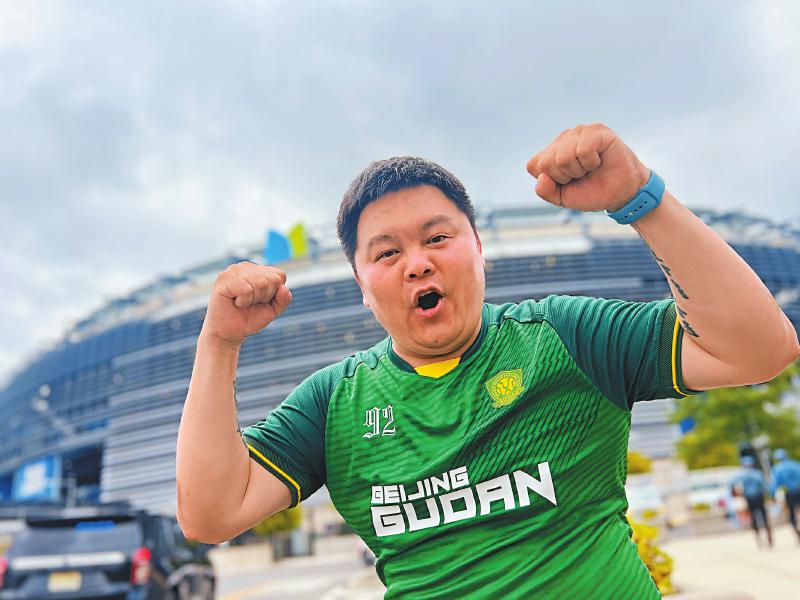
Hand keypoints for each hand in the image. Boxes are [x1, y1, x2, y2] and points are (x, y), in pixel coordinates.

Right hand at [200, 262, 291, 347]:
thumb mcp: (273, 310)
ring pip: (260, 283)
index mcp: (258, 270)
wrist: (229, 332)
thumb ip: (283, 299)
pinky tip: (235, 302)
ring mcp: (234, 270)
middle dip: (264, 297)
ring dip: (253, 299)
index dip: (273, 294)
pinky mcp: (223, 278)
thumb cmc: (249, 318)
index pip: (279, 276)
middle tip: (250, 303)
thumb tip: (284, 287)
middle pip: (271, 279)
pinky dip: (243, 301)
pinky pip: (246, 289)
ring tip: (242, 302)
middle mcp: (246, 266)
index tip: (260, 301)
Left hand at [526, 124, 650, 211]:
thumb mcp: (562, 198)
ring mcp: (578, 132)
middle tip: (581, 175)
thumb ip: (545, 191)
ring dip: (579, 170)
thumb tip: (542, 178)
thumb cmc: (591, 192)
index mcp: (550, 152)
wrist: (620, 194)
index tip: (566, 182)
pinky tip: (599, 160)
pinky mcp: (596, 130)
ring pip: (563, 157)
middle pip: (546, 162)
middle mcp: (562, 139)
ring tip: (590, 168)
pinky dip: (591, 162)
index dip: (551, 180)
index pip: (534, 165)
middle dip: (564, 177)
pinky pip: (582, 150)